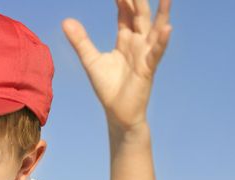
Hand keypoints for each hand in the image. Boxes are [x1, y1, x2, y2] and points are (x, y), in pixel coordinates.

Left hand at [62, 0, 171, 130]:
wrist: (118, 113)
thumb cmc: (108, 87)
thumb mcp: (91, 60)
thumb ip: (81, 41)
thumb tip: (66, 21)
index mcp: (125, 39)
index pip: (125, 13)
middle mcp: (138, 43)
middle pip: (140, 14)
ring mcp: (145, 54)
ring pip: (155, 29)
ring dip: (162, 12)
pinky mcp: (148, 69)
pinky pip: (156, 53)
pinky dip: (162, 41)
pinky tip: (168, 28)